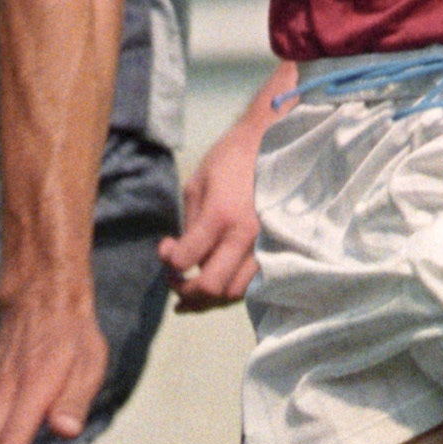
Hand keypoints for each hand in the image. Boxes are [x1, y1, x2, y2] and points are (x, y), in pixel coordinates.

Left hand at [159, 75, 283, 311]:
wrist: (275, 146)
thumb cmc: (231, 161)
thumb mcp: (198, 184)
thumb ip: (189, 225)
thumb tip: (178, 256)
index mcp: (221, 216)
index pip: (186, 260)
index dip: (168, 262)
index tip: (165, 248)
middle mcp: (246, 237)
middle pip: (212, 288)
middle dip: (186, 292)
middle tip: (175, 281)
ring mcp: (266, 247)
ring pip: (234, 293)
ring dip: (209, 297)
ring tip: (193, 287)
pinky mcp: (277, 251)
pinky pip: (253, 285)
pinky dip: (231, 288)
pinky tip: (218, 281)